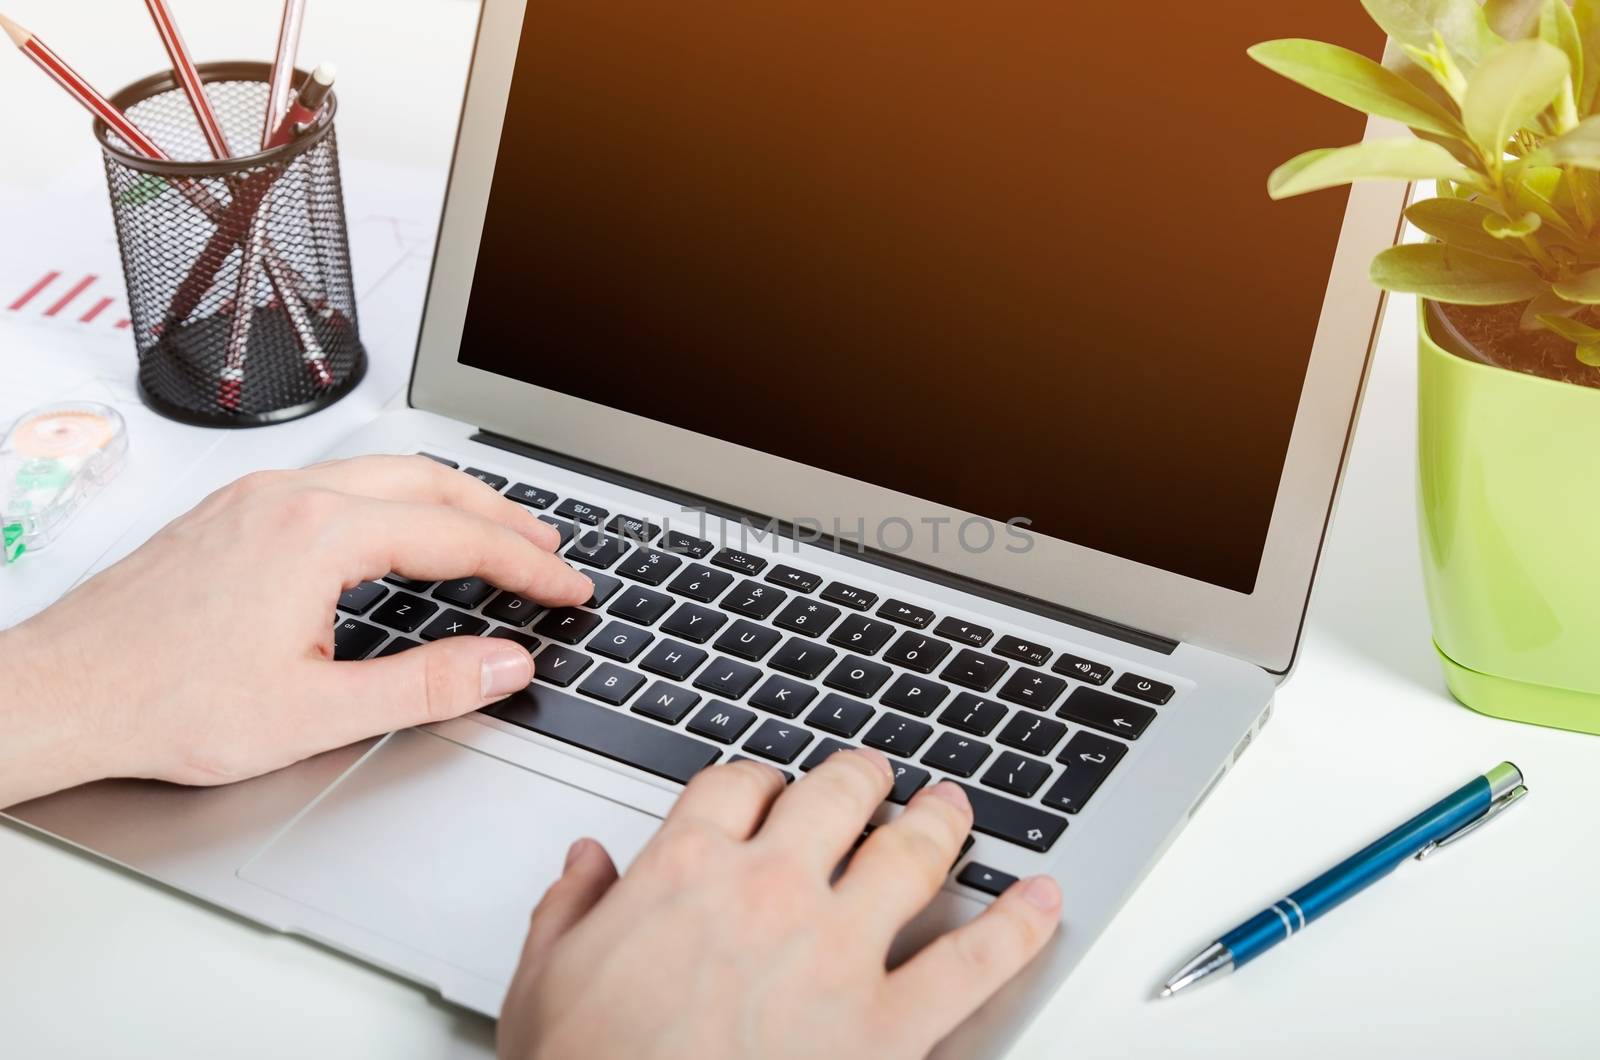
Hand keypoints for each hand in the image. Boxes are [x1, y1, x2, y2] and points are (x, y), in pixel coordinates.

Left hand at [0, 455, 592, 805]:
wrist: (62, 692)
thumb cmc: (164, 702)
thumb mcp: (315, 714)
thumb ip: (425, 686)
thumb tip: (503, 663)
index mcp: (317, 535)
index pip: (456, 536)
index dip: (526, 564)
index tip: (567, 586)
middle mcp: (287, 497)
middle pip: (426, 481)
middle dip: (500, 512)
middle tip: (548, 546)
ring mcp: (255, 497)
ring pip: (379, 471)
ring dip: (448, 496)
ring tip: (492, 528)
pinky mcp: (231, 511)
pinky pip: (336, 481)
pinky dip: (394, 498)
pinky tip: (399, 528)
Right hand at [498, 750, 1061, 1059]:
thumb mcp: (543, 983)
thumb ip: (569, 909)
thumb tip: (585, 863)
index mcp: (685, 872)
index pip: (737, 783)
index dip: (758, 777)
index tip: (766, 787)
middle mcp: (769, 892)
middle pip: (834, 795)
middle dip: (860, 777)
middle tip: (874, 776)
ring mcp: (837, 952)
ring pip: (910, 854)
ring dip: (939, 821)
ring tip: (954, 806)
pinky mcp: (887, 1025)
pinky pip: (972, 962)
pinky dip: (1018, 926)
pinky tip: (1041, 901)